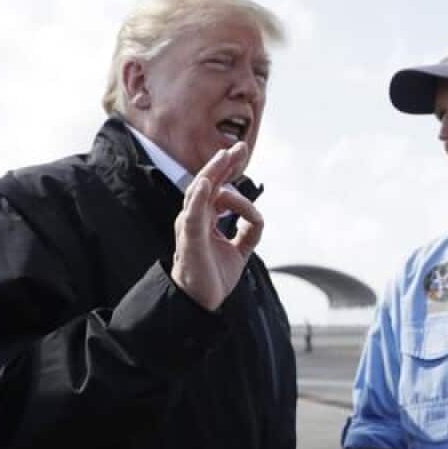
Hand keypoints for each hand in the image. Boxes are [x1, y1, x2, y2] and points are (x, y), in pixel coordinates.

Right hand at [170, 143, 263, 310]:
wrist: (201, 301)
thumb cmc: (213, 275)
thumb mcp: (239, 251)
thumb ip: (248, 233)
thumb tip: (257, 218)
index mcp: (206, 219)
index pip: (217, 187)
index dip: (228, 169)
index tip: (241, 152)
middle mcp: (196, 218)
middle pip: (208, 183)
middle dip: (223, 164)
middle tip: (239, 146)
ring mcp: (191, 227)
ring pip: (199, 193)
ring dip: (211, 174)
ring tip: (224, 157)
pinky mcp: (190, 239)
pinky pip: (193, 215)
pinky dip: (198, 198)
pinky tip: (206, 184)